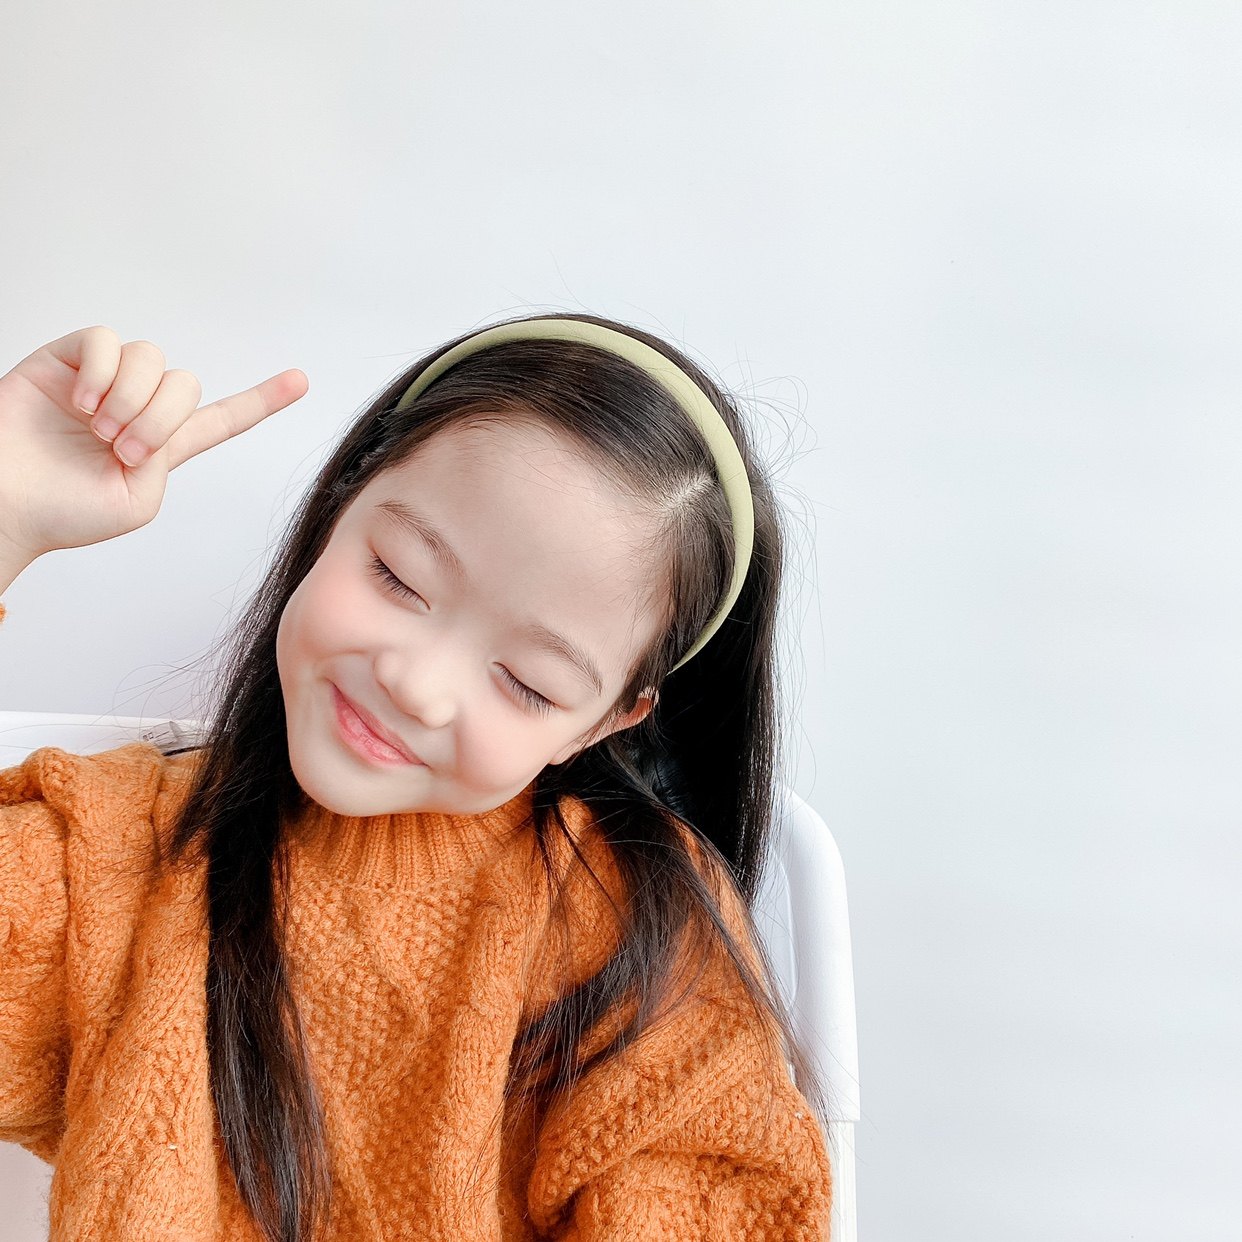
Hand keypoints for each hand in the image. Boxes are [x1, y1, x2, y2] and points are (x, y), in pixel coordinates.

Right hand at [0, 325, 308, 560]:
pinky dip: (103, 371)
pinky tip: (81, 401)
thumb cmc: (63, 512)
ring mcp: (103, 381)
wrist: (6, 500)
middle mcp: (137, 407)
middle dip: (160, 419)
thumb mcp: (136, 502)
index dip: (261, 400)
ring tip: (99, 427)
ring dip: (132, 398)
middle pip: (185, 384)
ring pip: (152, 360)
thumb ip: (165, 461)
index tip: (302, 381)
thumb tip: (158, 420)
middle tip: (121, 448)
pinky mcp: (67, 358)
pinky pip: (107, 340)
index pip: (220, 418)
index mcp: (161, 445)